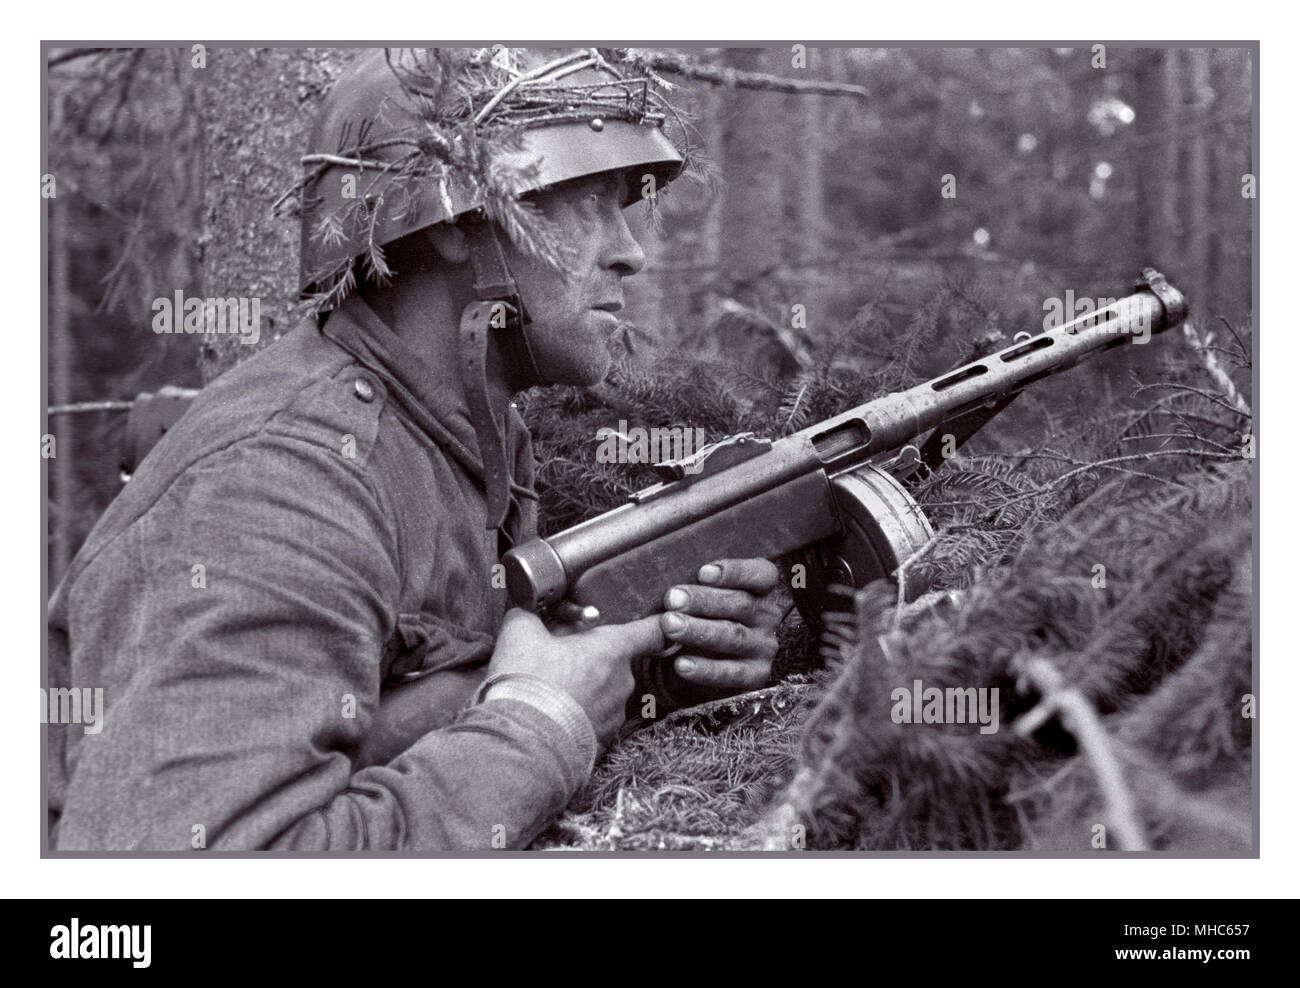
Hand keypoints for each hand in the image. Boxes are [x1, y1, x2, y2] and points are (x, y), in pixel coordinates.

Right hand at [488, 607, 665, 744]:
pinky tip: (550, 715)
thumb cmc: (528, 683)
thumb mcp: (520, 632)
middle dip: (590, 659)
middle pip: (614, 661)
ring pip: (602, 692)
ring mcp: (615, 716)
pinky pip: (592, 719)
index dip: (656, 624)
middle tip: (557, 660)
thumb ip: (530, 614)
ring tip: (548, 692)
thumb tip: (527, 612)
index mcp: (612, 650)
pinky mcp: (602, 742)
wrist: (522, 743)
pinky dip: (575, 715)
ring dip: (582, 688)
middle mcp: (623, 683)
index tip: (662, 623)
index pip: (650, 631)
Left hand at [658, 558, 782, 693]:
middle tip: (672, 599)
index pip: (761, 575)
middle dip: (703, 601)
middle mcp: (767, 616)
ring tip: (670, 625)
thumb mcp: (704, 596)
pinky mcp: (755, 675)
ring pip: (733, 636)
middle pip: (741, 604)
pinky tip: (681, 663)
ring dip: (699, 631)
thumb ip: (696, 586)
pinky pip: (731, 672)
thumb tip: (672, 586)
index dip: (735, 572)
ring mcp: (763, 647)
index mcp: (761, 589)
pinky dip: (705, 669)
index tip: (703, 572)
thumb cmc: (702, 615)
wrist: (705, 659)